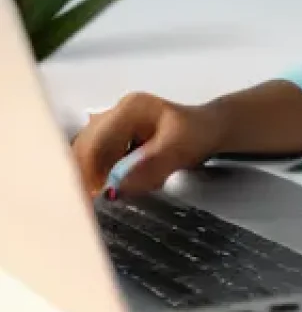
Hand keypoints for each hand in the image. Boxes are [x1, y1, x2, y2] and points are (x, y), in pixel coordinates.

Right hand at [71, 91, 224, 197]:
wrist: (208, 129)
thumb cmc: (197, 134)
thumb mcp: (178, 151)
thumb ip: (148, 168)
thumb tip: (115, 187)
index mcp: (131, 108)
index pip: (95, 143)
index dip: (90, 173)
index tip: (93, 199)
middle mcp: (116, 111)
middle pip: (83, 147)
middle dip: (88, 177)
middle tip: (95, 203)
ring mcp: (112, 122)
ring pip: (86, 154)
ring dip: (93, 176)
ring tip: (110, 192)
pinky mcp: (113, 136)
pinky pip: (95, 158)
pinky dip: (101, 175)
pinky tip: (115, 184)